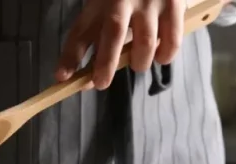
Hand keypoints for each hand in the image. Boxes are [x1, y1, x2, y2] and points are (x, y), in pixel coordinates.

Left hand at [56, 0, 184, 89]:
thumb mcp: (107, 7)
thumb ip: (99, 38)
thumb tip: (89, 79)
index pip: (81, 30)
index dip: (71, 56)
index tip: (62, 77)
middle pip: (113, 33)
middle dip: (105, 63)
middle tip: (101, 83)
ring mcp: (151, 0)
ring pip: (145, 42)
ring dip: (140, 62)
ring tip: (138, 64)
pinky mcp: (174, 4)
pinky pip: (171, 40)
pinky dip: (165, 55)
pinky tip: (161, 57)